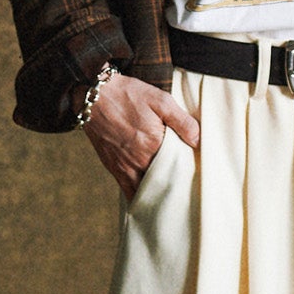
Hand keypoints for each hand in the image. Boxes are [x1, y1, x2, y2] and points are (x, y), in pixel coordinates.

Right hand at [70, 70, 199, 198]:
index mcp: (154, 144)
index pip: (179, 166)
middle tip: (187, 184)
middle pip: (165, 181)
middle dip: (176, 184)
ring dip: (159, 193)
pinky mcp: (114, 169)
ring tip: (171, 193)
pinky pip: (129, 191)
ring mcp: (126, 167)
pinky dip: (140, 197)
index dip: (189, 169)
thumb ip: (182, 121)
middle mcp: (140, 160)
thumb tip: (198, 141)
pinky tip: (150, 197)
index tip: (196, 170)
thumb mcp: (160, 100)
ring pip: (148, 190)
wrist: (95, 98)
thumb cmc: (128, 96)